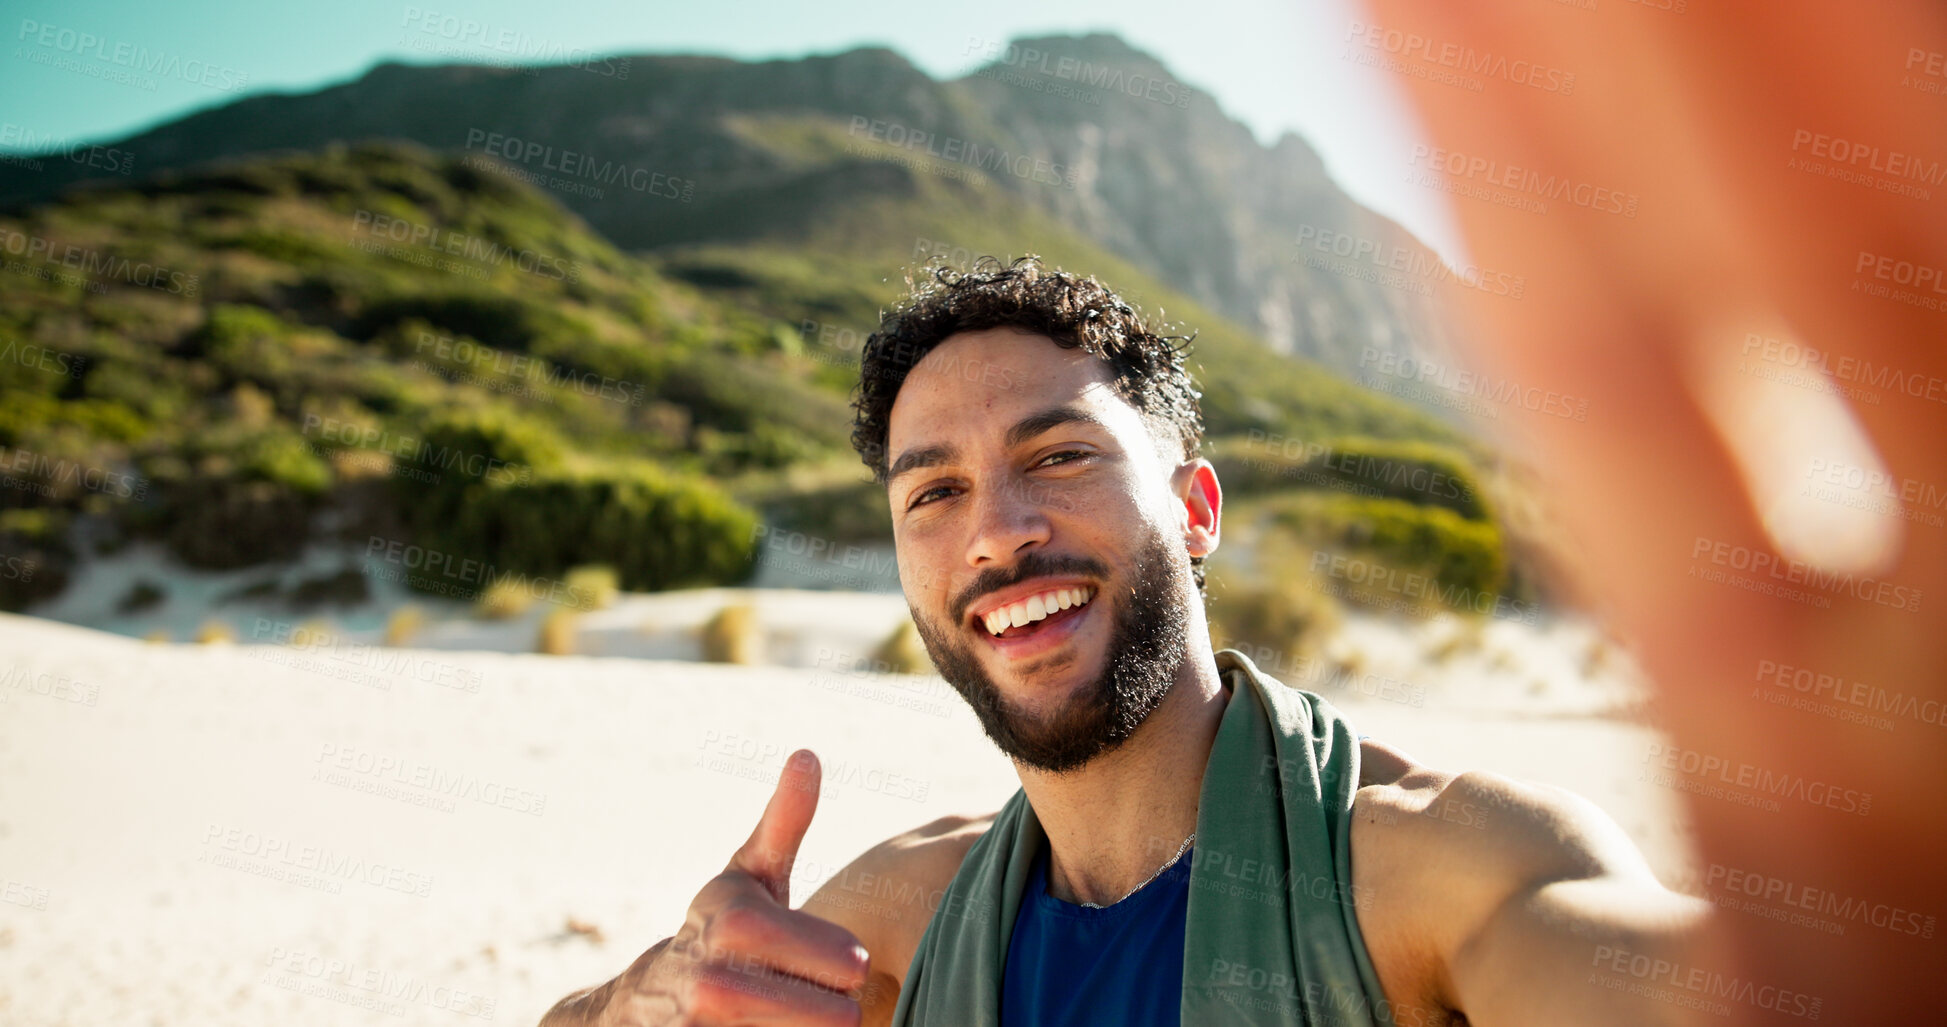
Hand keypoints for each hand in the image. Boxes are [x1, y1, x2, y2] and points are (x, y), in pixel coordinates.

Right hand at [559, 749, 870, 1026]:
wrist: (642, 1003)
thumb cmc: (720, 931)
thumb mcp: (749, 877)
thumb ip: (784, 822)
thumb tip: (808, 755)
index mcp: (736, 923)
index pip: (848, 965)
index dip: (848, 967)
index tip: (830, 961)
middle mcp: (713, 982)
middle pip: (837, 1016)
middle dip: (834, 1008)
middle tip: (811, 994)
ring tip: (788, 1015)